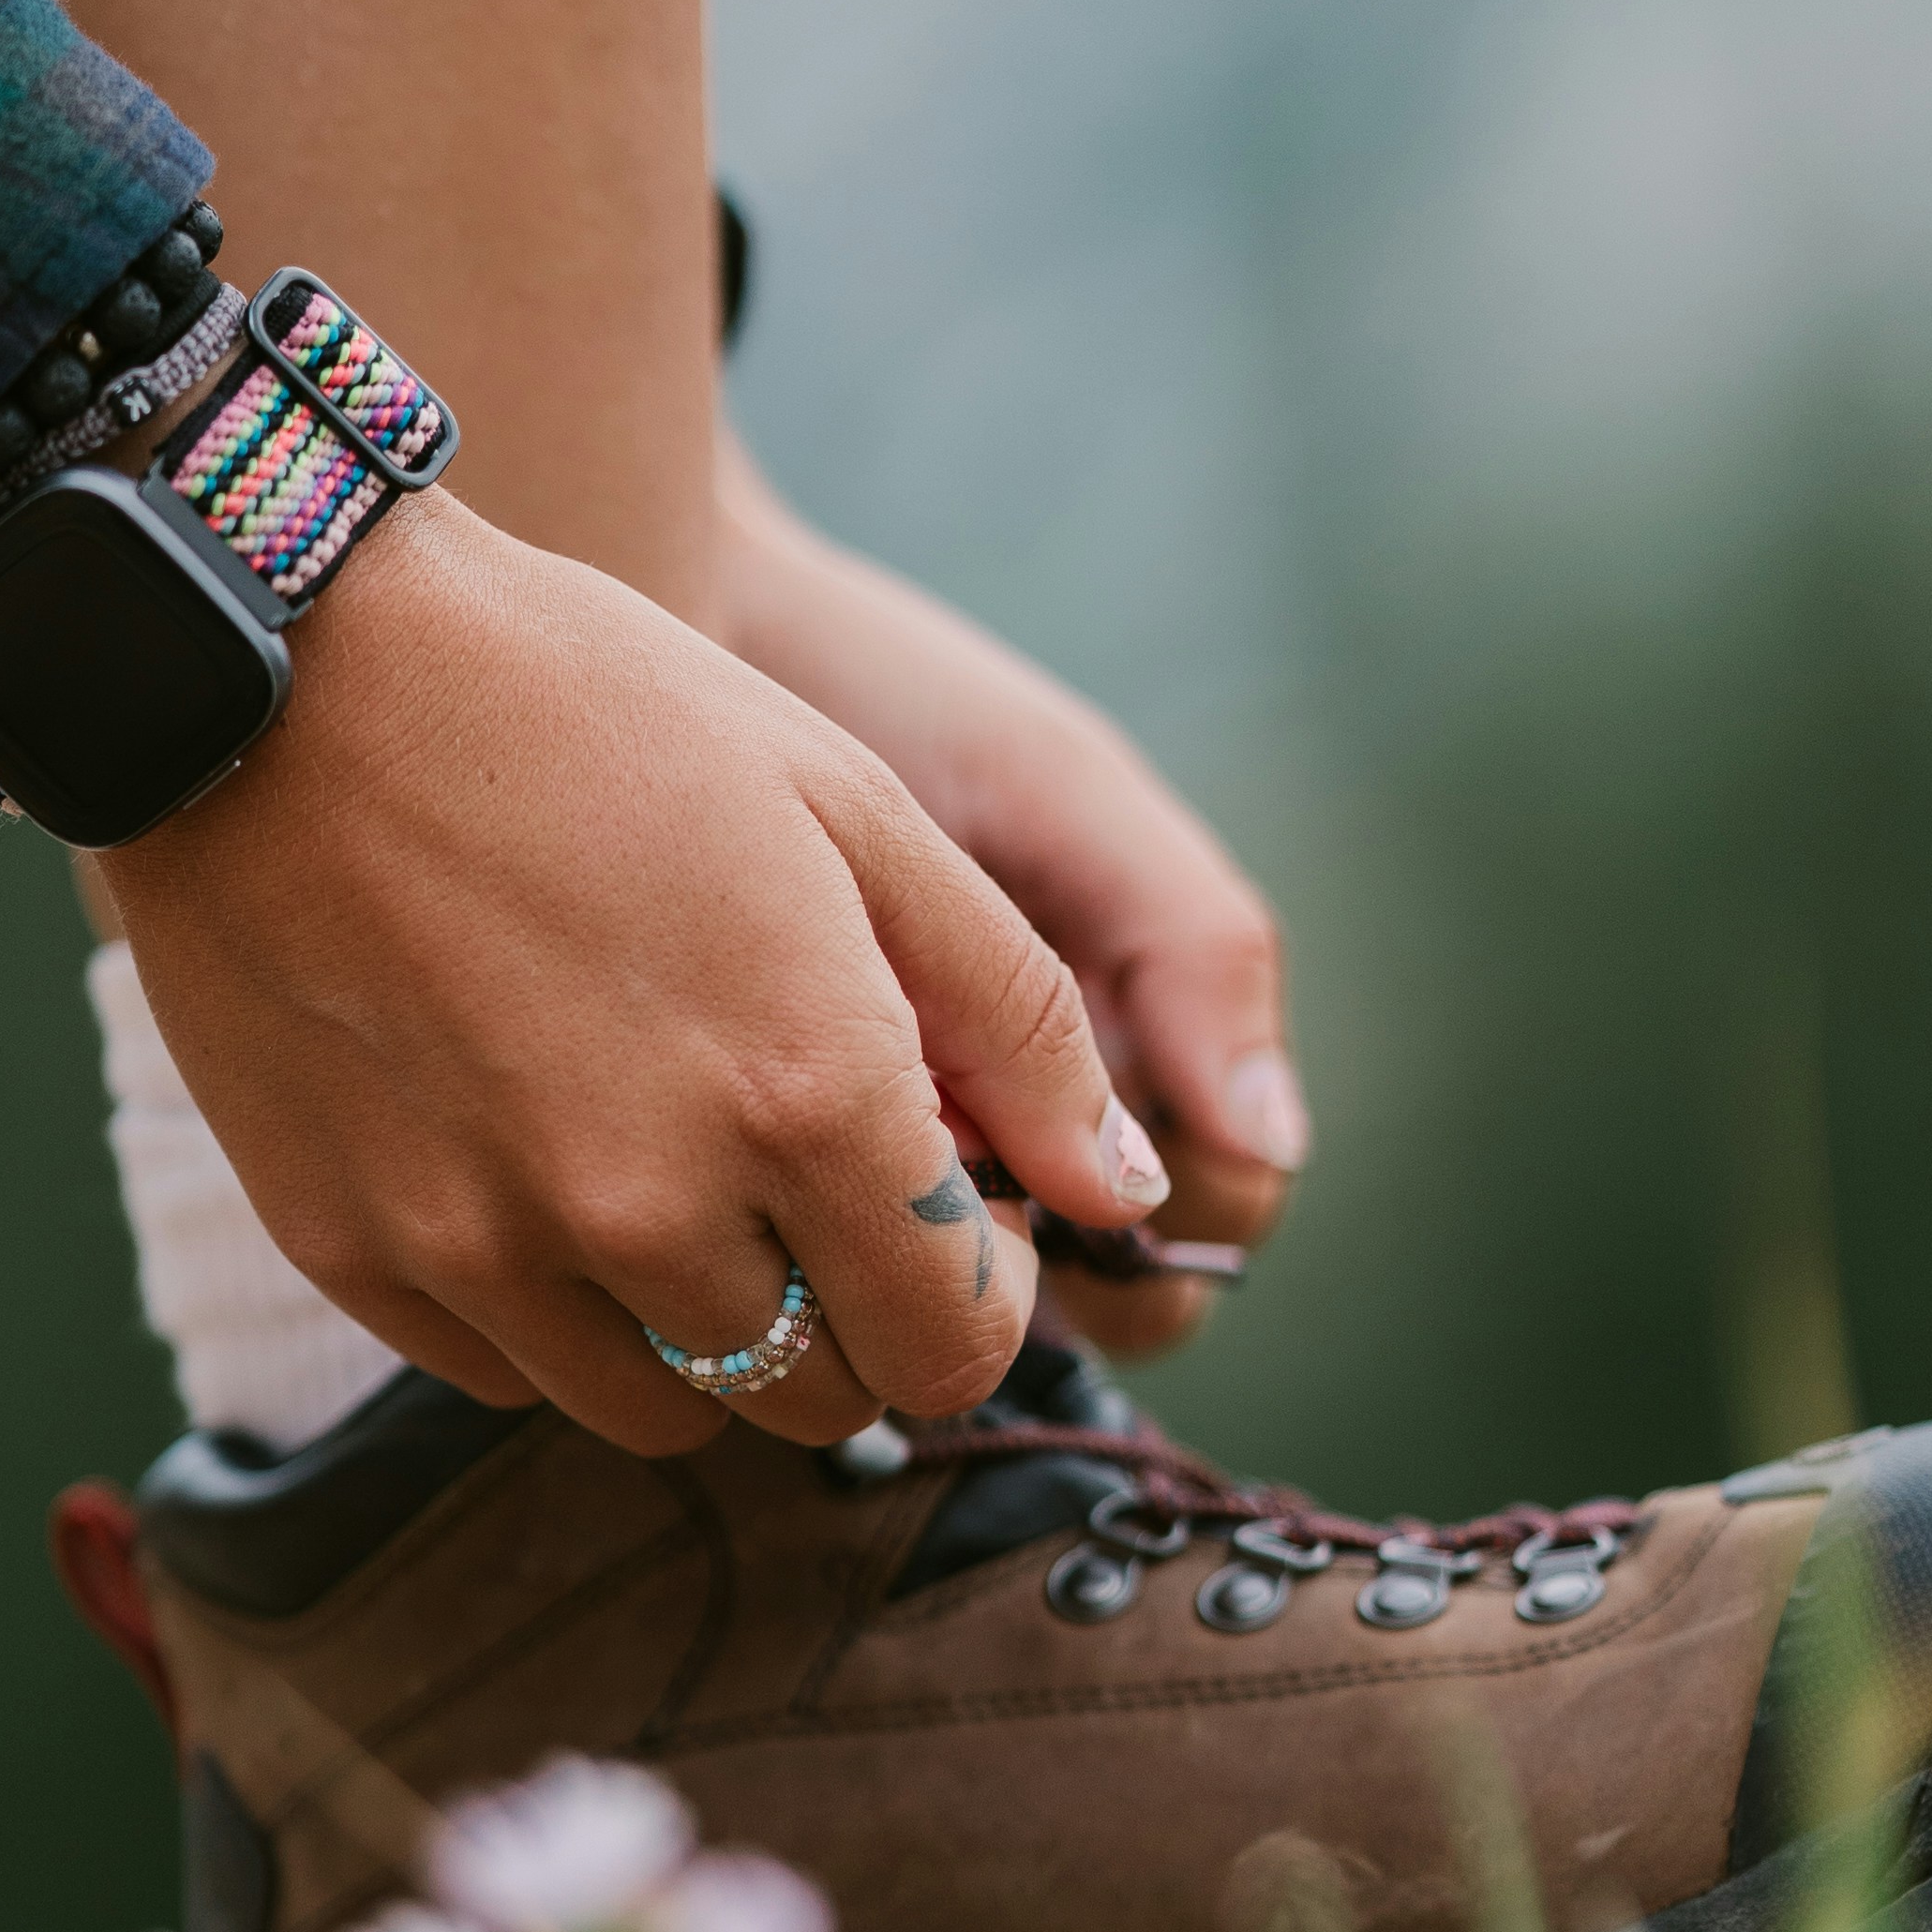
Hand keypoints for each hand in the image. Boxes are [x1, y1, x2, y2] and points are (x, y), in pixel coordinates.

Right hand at [107, 492, 1172, 1454]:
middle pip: (825, 1399)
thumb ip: (1019, 1021)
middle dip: (854, 1317)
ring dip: (706, 1329)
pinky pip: (507, 1375)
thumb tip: (1134, 1186)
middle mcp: (651, 1208)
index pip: (960, 1343)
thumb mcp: (858, 813)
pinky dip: (554, 1312)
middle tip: (812, 1188)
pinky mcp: (358, 1256)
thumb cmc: (595, 708)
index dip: (979, 1291)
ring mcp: (489, 1248)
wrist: (285, 663)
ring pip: (667, 1411)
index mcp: (808, 1098)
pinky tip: (538, 1162)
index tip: (952, 1219)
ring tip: (674, 1169)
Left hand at [715, 444, 1302, 1356]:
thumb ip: (1191, 942)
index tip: (1075, 1184)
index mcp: (1130, 1032)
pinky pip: (823, 1265)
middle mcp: (1032, 1114)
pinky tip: (755, 1149)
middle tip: (944, 1187)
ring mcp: (912, 1145)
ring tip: (844, 1156)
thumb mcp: (1052, 793)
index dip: (1170, 1225)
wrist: (665, 631)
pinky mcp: (780, 1158)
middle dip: (1048, 1268)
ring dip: (928, 1264)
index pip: (1212, 1213)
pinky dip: (812, 1234)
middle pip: (1106, 1291)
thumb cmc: (879, 698)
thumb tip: (1267, 1141)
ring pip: (969, 1301)